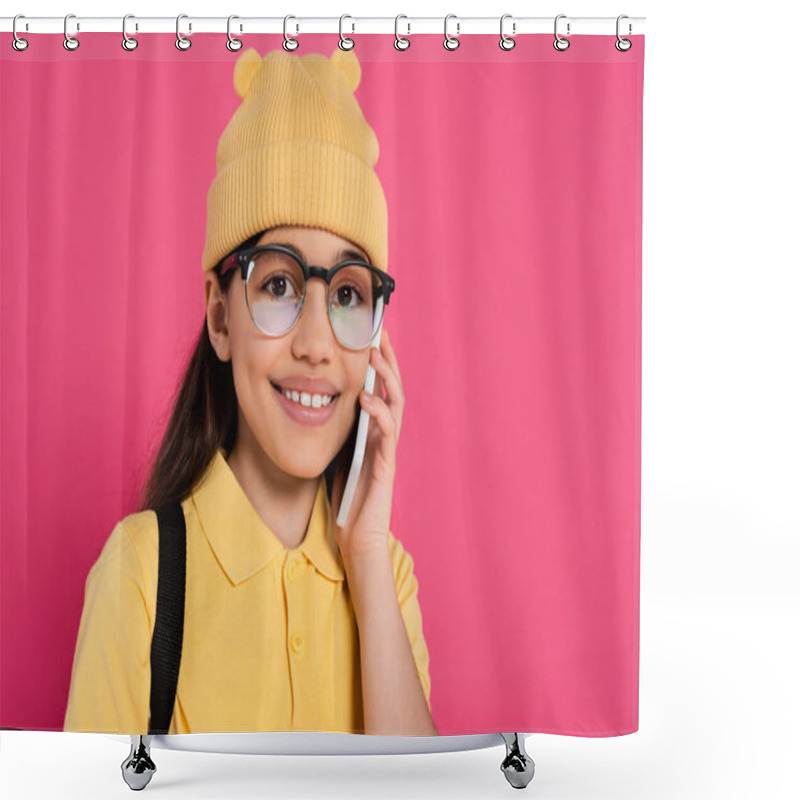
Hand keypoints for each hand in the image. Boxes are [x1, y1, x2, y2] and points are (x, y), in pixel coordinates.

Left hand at [331, 326, 404, 558]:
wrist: (356, 539)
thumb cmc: (347, 500)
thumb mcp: (337, 455)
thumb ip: (338, 432)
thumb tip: (319, 405)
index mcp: (374, 432)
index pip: (381, 389)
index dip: (379, 363)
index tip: (371, 334)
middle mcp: (385, 437)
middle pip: (394, 389)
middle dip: (388, 359)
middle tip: (380, 331)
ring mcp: (388, 450)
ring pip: (397, 405)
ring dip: (387, 377)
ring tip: (375, 354)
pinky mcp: (386, 466)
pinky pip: (387, 434)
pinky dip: (379, 412)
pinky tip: (366, 398)